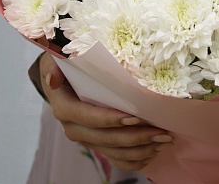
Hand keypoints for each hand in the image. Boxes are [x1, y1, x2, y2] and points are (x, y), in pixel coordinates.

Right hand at [39, 52, 172, 171]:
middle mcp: (75, 128)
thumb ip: (55, 66)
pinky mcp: (98, 144)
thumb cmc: (66, 65)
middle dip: (136, 137)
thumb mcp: (57, 59)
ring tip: (165, 140)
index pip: (89, 118)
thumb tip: (53, 78)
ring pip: (115, 152)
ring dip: (141, 149)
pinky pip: (117, 159)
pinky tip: (154, 152)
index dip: (111, 119)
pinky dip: (136, 159)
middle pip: (107, 138)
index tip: (134, 116)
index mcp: (65, 108)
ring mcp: (87, 138)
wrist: (63, 79)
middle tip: (162, 131)